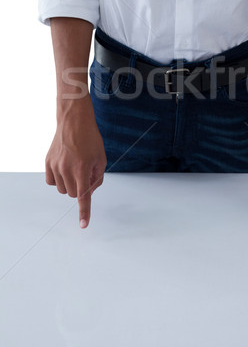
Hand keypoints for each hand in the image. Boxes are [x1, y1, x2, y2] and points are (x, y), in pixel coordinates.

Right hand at [45, 96, 106, 228]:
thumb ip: (98, 177)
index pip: (83, 196)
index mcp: (82, 168)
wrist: (74, 121)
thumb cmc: (90, 138)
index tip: (83, 225)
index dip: (84, 212)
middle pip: (72, 194)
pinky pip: (52, 182)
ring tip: (76, 168)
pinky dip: (58, 180)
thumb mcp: (101, 158)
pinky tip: (64, 169)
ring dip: (70, 184)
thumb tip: (89, 190)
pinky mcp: (47, 162)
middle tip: (86, 174)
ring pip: (62, 189)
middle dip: (80, 189)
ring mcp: (55, 166)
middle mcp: (66, 169)